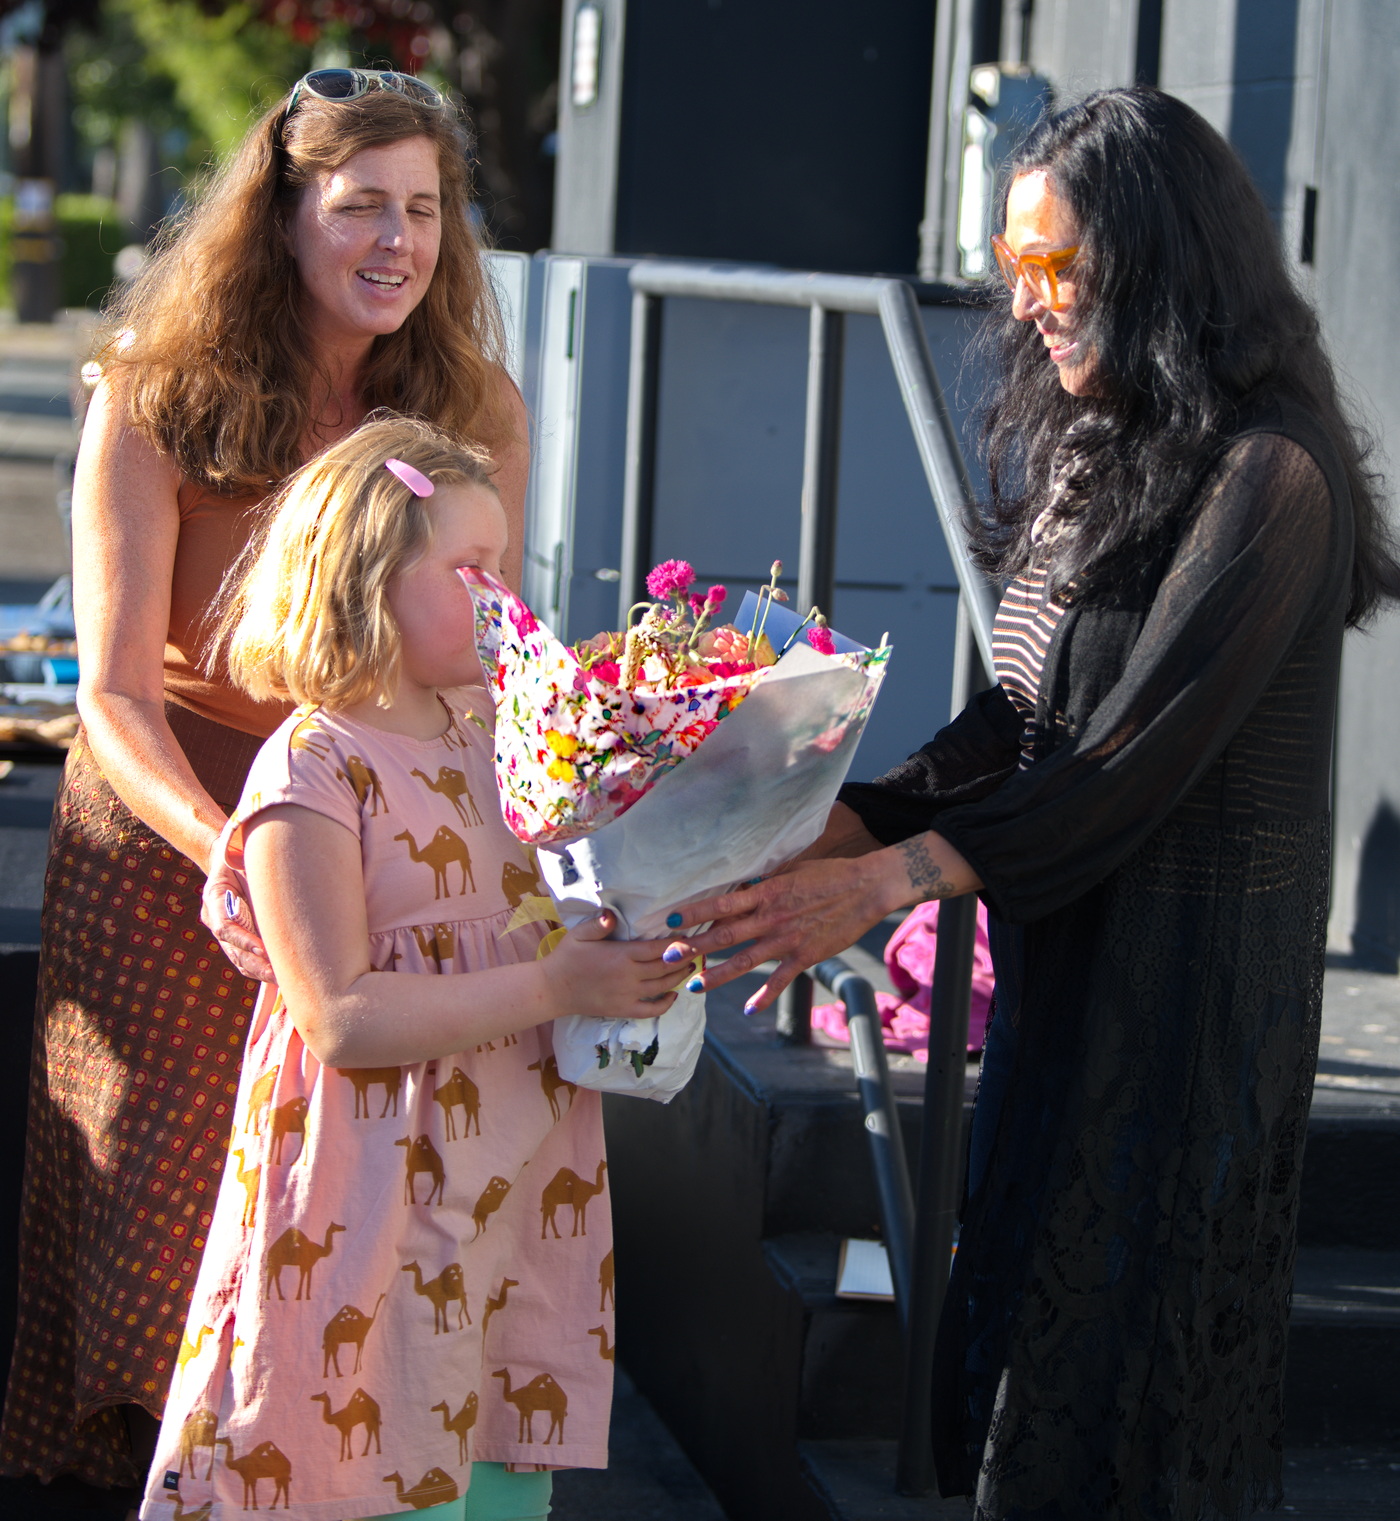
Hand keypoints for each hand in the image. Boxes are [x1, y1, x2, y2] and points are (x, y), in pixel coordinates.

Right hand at [201, 858, 274, 982]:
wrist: (231, 858)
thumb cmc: (242, 855)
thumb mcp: (244, 857)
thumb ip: (253, 871)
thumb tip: (279, 876)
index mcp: (214, 895)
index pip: (225, 926)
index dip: (243, 940)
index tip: (263, 949)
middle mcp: (214, 916)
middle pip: (233, 950)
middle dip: (256, 964)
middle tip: (278, 974)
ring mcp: (223, 930)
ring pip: (239, 959)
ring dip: (260, 972)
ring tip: (282, 980)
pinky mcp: (234, 938)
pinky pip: (245, 959)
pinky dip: (260, 970)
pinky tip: (278, 976)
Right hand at [542, 910, 685, 1021]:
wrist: (553, 989)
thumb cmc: (566, 957)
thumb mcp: (579, 934)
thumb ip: (598, 924)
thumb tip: (612, 915)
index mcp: (621, 955)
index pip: (657, 948)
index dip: (676, 943)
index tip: (690, 937)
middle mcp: (628, 976)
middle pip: (665, 967)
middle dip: (685, 958)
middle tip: (699, 950)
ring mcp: (627, 995)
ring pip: (662, 986)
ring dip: (679, 977)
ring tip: (690, 966)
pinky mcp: (623, 1009)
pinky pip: (651, 1010)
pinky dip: (666, 1004)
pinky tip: (674, 995)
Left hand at [666, 831, 980, 1011]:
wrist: (867, 887)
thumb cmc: (828, 874)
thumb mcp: (791, 870)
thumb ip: (763, 882)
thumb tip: (737, 887)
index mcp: (767, 892)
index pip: (722, 903)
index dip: (695, 912)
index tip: (671, 919)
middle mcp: (772, 917)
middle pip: (724, 935)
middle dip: (694, 948)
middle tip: (667, 958)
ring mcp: (788, 939)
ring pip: (744, 961)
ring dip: (717, 975)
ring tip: (694, 986)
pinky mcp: (805, 956)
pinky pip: (780, 980)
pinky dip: (764, 995)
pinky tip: (748, 1008)